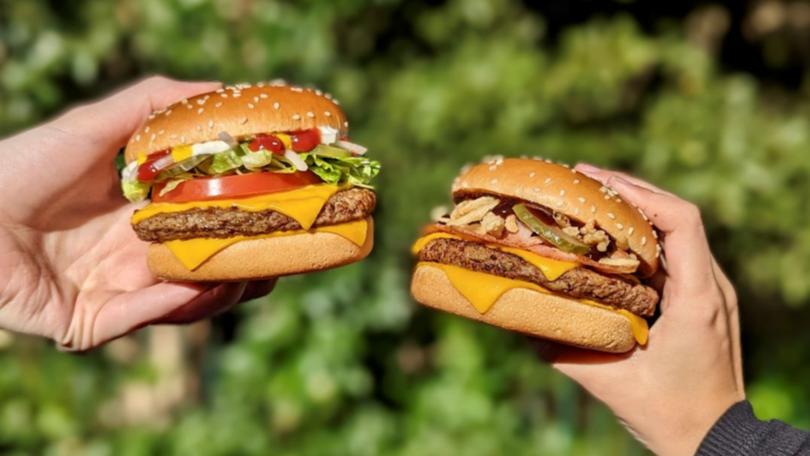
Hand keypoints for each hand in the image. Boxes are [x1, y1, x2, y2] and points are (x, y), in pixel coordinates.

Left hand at [0, 76, 274, 349]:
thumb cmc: (21, 164)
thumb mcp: (94, 127)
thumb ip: (153, 105)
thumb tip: (221, 88)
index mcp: (143, 218)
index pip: (210, 225)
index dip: (250, 220)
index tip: (288, 206)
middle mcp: (136, 258)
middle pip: (209, 269)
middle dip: (252, 266)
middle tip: (285, 253)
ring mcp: (117, 293)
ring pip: (186, 302)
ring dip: (223, 288)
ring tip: (253, 272)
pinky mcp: (91, 325)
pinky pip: (142, 318)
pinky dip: (174, 304)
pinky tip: (203, 285)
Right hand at [539, 164, 744, 455]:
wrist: (712, 438)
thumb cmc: (667, 413)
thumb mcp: (607, 382)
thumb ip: (561, 351)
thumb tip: (517, 322)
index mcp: (696, 298)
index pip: (681, 221)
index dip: (638, 192)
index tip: (593, 179)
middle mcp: (709, 286)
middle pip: (674, 216)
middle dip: (627, 191)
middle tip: (580, 179)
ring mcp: (708, 291)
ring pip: (674, 231)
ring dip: (633, 211)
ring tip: (588, 200)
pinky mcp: (699, 299)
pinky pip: (671, 254)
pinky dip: (639, 238)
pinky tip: (606, 239)